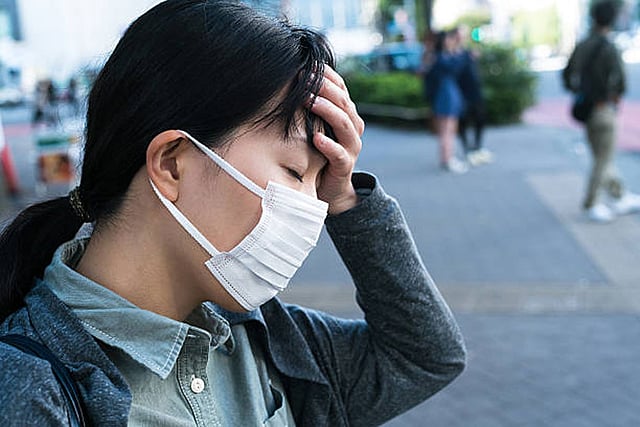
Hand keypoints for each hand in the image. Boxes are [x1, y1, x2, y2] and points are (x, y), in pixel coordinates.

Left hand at [310, 67, 364, 214]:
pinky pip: (339, 153)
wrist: (330, 188)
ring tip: (310, 101)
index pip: (341, 88)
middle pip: (343, 101)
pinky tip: (316, 138)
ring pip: (344, 123)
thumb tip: (286, 82)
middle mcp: (352, 127)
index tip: (308, 64)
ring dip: (327, 110)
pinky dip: (328, 145)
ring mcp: (351, 146)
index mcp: (346, 114)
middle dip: (325, 88)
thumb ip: (307, 108)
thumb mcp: (313, 126)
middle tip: (306, 77)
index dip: (327, 76)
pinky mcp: (345, 166)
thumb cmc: (317, 153)